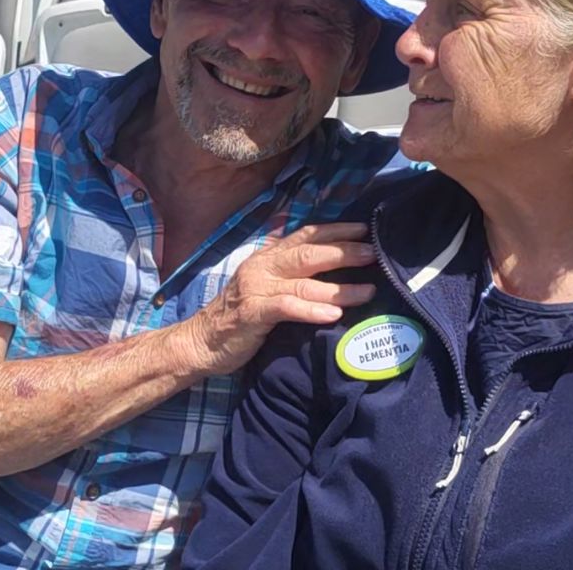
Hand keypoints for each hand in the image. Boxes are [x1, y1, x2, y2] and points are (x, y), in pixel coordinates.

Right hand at [177, 223, 376, 376]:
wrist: (200, 343)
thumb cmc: (240, 317)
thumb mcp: (267, 287)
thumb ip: (294, 276)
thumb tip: (336, 271)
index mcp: (269, 257)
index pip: (307, 235)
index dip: (337, 230)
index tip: (365, 229)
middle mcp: (263, 267)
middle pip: (310, 253)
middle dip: (344, 252)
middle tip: (373, 254)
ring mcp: (256, 288)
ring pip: (305, 283)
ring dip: (340, 288)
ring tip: (367, 291)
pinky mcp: (251, 313)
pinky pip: (286, 307)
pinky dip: (311, 309)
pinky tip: (334, 314)